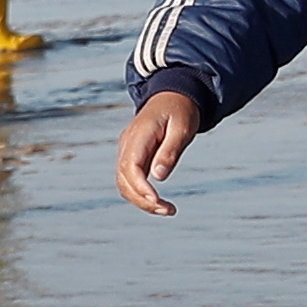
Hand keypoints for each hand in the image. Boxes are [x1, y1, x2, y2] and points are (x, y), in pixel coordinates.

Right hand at [116, 91, 202, 215]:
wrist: (173, 95)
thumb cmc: (181, 110)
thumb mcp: (182, 127)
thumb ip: (170, 151)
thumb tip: (158, 177)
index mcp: (139, 135)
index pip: (131, 166)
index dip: (140, 187)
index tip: (157, 200)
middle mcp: (128, 144)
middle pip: (124, 179)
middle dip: (142, 199)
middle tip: (168, 210)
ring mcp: (127, 150)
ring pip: (124, 182)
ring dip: (141, 200)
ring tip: (166, 210)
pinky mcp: (132, 155)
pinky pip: (130, 178)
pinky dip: (140, 193)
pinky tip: (157, 201)